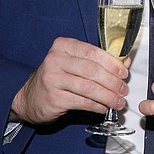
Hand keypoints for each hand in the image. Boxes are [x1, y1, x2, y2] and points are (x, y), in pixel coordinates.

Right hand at [10, 37, 129, 124]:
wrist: (28, 97)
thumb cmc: (56, 78)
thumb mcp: (74, 64)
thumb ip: (98, 61)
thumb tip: (125, 62)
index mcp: (63, 46)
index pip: (92, 52)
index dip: (112, 63)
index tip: (124, 73)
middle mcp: (56, 60)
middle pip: (92, 70)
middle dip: (112, 82)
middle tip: (123, 90)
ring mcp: (52, 79)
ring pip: (88, 87)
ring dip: (107, 96)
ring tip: (117, 102)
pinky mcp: (53, 97)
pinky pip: (81, 102)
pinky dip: (96, 106)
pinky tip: (103, 107)